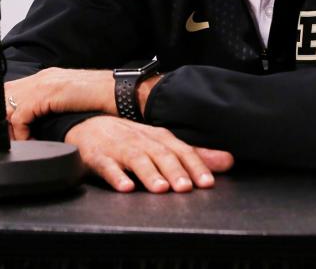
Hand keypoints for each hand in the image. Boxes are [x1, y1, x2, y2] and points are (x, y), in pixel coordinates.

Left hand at [0, 67, 112, 139]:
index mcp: (47, 77)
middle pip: (5, 92)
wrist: (115, 92)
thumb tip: (42, 118)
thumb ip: (54, 104)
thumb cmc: (100, 98)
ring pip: (9, 104)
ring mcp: (43, 84)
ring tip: (13, 141)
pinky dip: (20, 131)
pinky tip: (28, 141)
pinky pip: (21, 116)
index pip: (14, 87)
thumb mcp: (71, 99)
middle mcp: (42, 77)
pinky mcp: (46, 95)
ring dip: (7, 126)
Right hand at [65, 115, 233, 192]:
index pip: (181, 150)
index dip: (194, 166)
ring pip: (136, 160)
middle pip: (160, 155)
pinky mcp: (98, 157)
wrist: (87, 126)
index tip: (207, 182)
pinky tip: (125, 187)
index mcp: (158, 138)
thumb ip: (194, 155)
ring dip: (149, 174)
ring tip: (160, 188)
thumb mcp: (162, 143)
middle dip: (174, 171)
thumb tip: (228, 161)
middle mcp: (141, 141)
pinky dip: (116, 176)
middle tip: (185, 188)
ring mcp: (119, 148)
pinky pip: (107, 167)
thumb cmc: (129, 139)